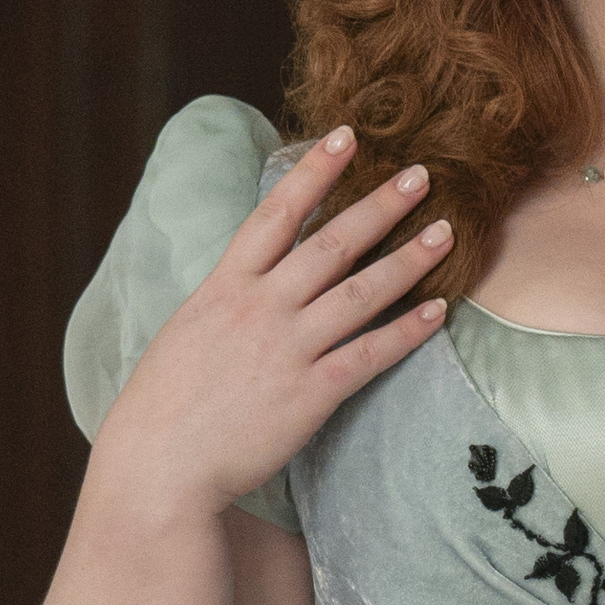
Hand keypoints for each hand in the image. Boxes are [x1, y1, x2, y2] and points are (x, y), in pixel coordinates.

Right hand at [91, 126, 453, 513]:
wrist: (159, 467)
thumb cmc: (163, 406)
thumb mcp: (185, 333)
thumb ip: (224, 302)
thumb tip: (250, 280)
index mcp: (224, 288)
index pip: (276, 214)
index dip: (314, 172)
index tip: (346, 137)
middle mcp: (261, 309)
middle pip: (332, 243)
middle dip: (380, 204)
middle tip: (422, 174)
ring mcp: (288, 349)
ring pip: (361, 292)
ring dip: (408, 258)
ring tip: (445, 231)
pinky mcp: (311, 394)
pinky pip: (370, 353)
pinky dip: (407, 330)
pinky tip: (437, 310)